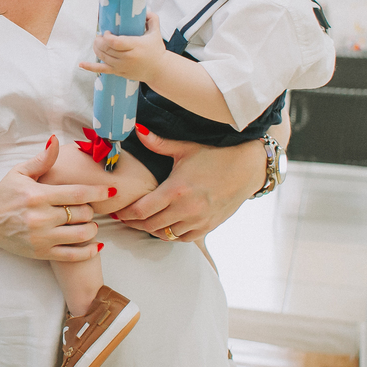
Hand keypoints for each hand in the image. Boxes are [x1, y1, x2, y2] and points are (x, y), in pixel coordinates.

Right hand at [0, 136, 104, 262]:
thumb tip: (56, 141)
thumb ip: (42, 159)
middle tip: (88, 207)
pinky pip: (73, 256)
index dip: (98, 192)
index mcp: (38, 196)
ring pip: (81, 235)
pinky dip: (89, 251)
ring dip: (92, 228)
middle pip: (82, 214)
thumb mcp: (20, 172)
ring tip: (89, 223)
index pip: (77, 194)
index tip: (111, 190)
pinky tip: (95, 244)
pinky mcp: (41, 253)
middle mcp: (41, 218)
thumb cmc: (5, 194)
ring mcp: (42, 238)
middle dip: (91, 209)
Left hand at [79, 12, 165, 81]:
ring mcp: (121, 67)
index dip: (107, 36)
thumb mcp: (156, 33)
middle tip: (99, 36)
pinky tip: (81, 64)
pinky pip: (102, 70)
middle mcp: (127, 58)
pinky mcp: (118, 72)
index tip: (107, 31)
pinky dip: (90, 67)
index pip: (115, 42)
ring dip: (96, 48)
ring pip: (103, 57)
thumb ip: (152, 19)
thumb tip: (145, 10)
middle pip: (107, 49)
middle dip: (99, 41)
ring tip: (97, 42)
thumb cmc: (156, 50)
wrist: (159, 70)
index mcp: (135, 46)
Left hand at [112, 127, 264, 241]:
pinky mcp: (209, 226)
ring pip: (166, 235)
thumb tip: (137, 128)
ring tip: (142, 221)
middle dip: (134, 223)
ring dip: (152, 229)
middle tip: (125, 218)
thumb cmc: (215, 154)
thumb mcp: (185, 147)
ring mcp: (199, 220)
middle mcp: (187, 209)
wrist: (248, 167)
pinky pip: (183, 238)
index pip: (142, 210)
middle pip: (150, 226)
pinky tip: (165, 225)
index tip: (118, 211)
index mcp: (176, 190)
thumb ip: (158, 142)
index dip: (126, 214)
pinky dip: (171, 234)